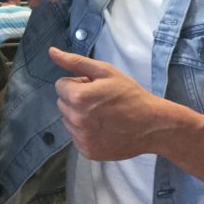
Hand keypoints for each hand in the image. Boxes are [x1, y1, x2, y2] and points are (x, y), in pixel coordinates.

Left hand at [49, 47, 169, 160]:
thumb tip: (52, 52)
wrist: (151, 125)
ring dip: (79, 116)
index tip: (94, 87)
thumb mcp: (105, 71)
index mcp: (78, 97)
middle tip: (99, 100)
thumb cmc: (130, 94)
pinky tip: (103, 129)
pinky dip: (85, 132)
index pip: (60, 85)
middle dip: (76, 99)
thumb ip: (76, 61)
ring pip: (68, 121)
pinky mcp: (87, 151)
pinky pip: (76, 137)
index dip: (77, 83)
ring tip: (102, 115)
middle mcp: (76, 119)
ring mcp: (81, 137)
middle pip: (62, 103)